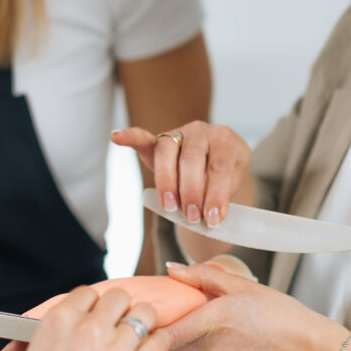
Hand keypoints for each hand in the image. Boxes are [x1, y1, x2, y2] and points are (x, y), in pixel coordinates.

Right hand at [0, 287, 171, 350]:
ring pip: (144, 313)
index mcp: (58, 322)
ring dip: (142, 323)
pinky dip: (158, 343)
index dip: (94, 306)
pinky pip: (161, 341)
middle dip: (119, 311)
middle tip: (118, 329)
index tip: (97, 318)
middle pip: (119, 297)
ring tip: (138, 339)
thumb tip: (77, 327)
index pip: (88, 293)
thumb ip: (60, 335)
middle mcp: (88, 330)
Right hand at [111, 122, 251, 226]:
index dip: (216, 194)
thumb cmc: (228, 174)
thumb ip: (220, 192)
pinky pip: (144, 138)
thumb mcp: (234, 182)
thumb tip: (206, 214)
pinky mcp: (159, 141)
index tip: (213, 219)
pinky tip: (116, 137)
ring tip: (169, 207)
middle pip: (192, 158)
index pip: (219, 167)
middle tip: (192, 217)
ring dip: (166, 181)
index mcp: (225, 140)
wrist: (223, 158)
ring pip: (167, 151)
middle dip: (190, 191)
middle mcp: (201, 131)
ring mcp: (179, 133)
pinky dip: (130, 137)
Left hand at [163, 262, 346, 350]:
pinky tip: (229, 342)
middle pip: (173, 342)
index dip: (154, 324)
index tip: (150, 313)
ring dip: (192, 339)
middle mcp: (213, 349)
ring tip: (214, 325)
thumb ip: (201, 275)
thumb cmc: (281, 314)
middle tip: (182, 311)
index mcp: (215, 320)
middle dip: (173, 327)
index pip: (166, 331)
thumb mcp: (242, 285)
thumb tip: (171, 268)